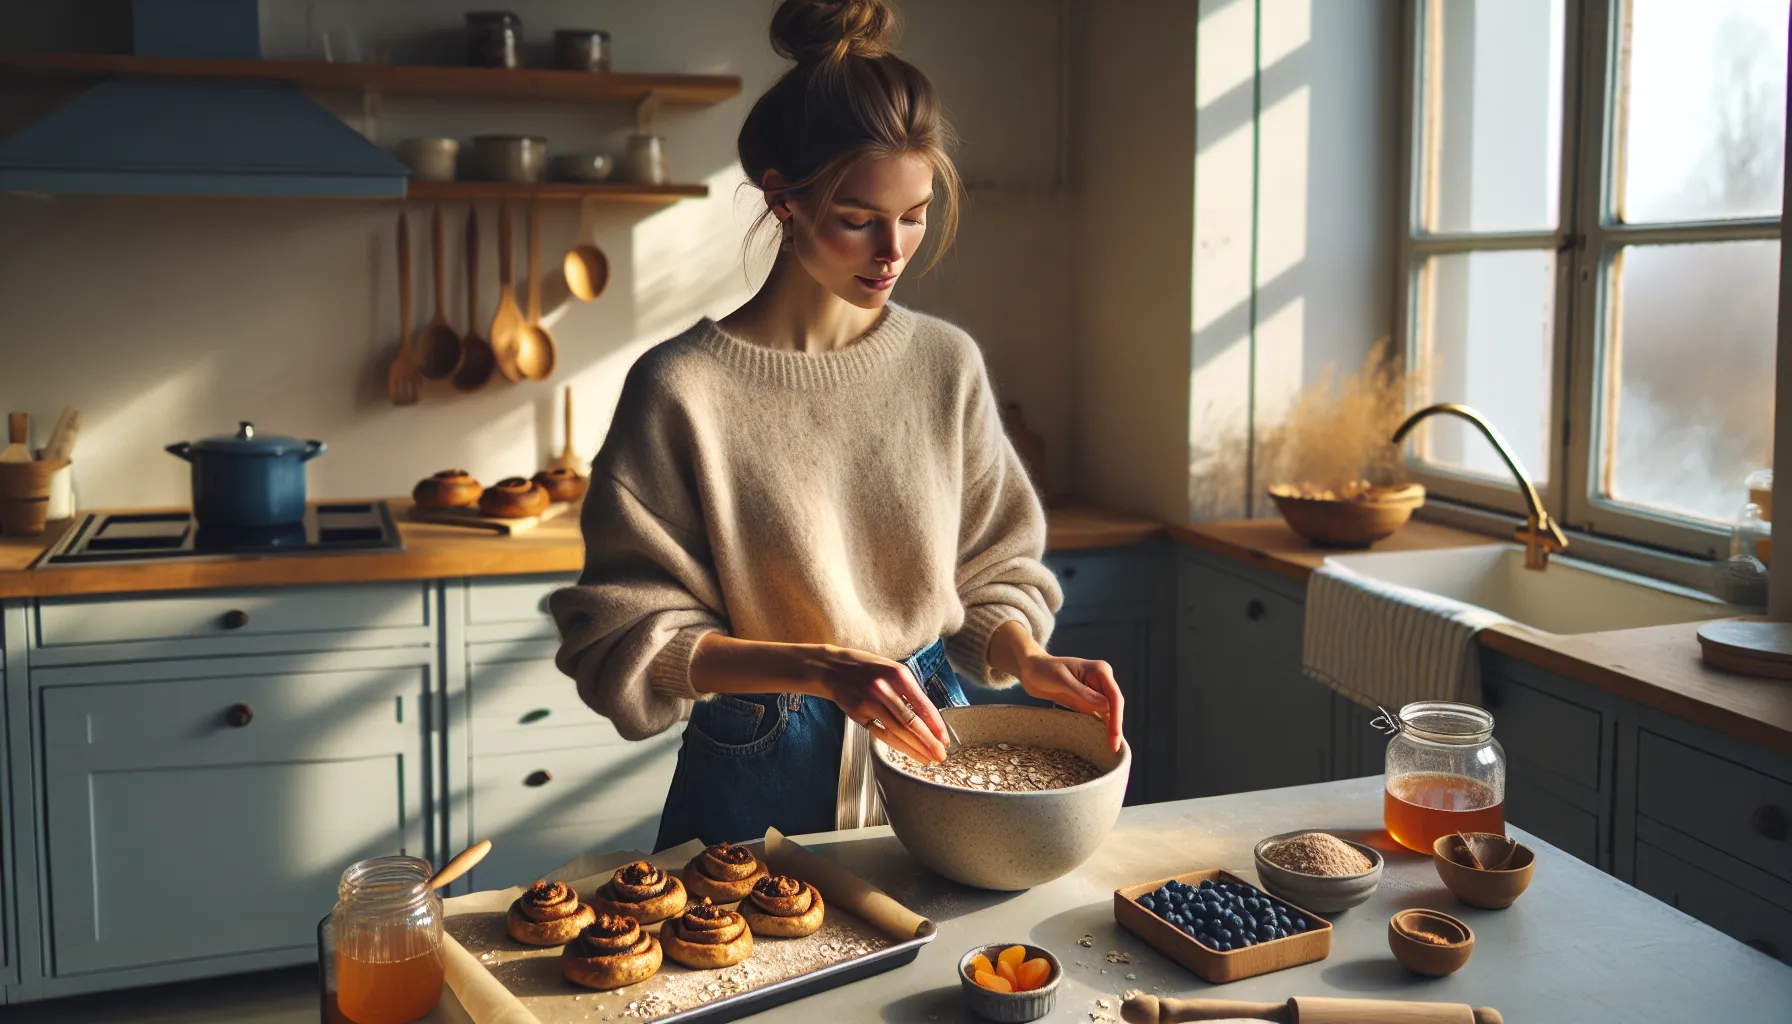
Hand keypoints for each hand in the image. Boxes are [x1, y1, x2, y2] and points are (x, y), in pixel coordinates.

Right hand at [799, 645, 949, 763]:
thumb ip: (910, 692)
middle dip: (928, 742)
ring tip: (928, 758)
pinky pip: (882, 734)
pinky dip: (897, 745)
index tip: (945, 739)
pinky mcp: (858, 714)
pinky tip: (908, 752)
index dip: (935, 725)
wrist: (832, 668)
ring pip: (897, 732)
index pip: (922, 705)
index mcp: (898, 675)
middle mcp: (884, 689)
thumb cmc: (868, 669)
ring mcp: (869, 702)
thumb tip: (931, 719)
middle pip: (911, 722)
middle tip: (940, 755)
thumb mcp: (893, 670)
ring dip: (915, 748)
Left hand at [1017, 654, 1124, 752]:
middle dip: (1115, 726)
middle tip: (1113, 748)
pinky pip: (1097, 715)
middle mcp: (1101, 681)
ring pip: (1108, 713)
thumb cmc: (1044, 670)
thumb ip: (1084, 693)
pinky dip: (1099, 727)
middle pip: (1114, 706)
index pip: (1114, 697)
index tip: (1115, 735)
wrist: (1031, 670)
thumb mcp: (1063, 680)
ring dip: (1109, 729)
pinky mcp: (1086, 701)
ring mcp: (1094, 692)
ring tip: (1110, 748)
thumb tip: (1106, 707)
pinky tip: (1101, 739)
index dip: (1116, 717)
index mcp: (1100, 671)